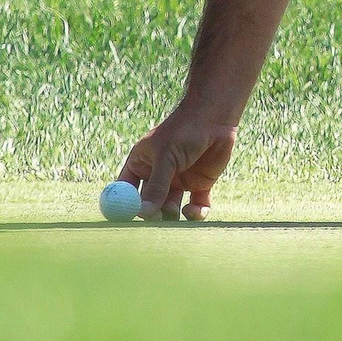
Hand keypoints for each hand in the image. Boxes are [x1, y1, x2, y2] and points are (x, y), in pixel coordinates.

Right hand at [119, 104, 237, 222]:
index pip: (126, 189)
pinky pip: (194, 207)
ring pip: (170, 208)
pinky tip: (194, 211)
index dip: (124, 205)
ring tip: (176, 210)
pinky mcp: (199, 185)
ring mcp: (178, 181)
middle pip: (148, 204)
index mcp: (142, 163)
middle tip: (155, 222)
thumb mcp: (166, 157)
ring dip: (172, 215)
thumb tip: (142, 212)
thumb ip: (156, 185)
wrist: (216, 118)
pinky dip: (194, 214)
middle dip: (151, 215)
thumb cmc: (185, 130)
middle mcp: (158, 175)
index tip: (124, 221)